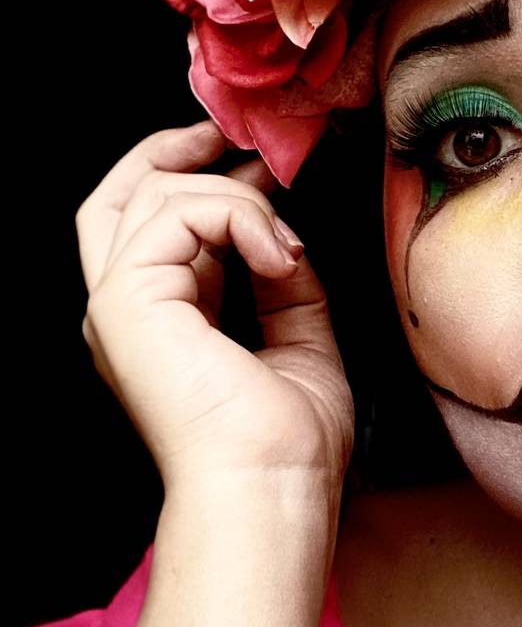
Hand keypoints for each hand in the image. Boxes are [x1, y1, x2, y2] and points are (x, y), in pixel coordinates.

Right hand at [77, 119, 354, 500]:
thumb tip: (283, 233)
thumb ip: (282, 282)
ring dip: (234, 198)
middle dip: (173, 152)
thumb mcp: (298, 339)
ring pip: (153, 195)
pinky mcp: (124, 302)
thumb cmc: (288, 440)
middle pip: (118, 198)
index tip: (261, 168)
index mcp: (160, 326)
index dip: (204, 184)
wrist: (273, 487)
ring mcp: (117, 307)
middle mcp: (126, 313)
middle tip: (234, 139)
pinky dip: (238, 218)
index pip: (155, 230)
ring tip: (287, 244)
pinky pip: (175, 213)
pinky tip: (281, 257)